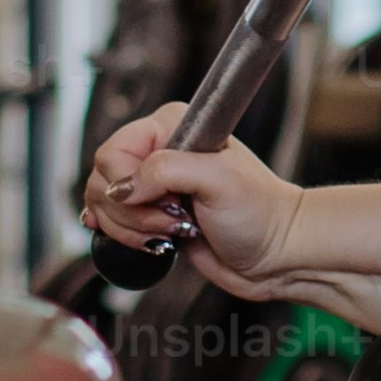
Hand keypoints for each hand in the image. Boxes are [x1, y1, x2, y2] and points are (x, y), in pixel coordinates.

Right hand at [82, 102, 303, 291]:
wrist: (277, 252)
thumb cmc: (261, 211)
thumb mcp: (218, 181)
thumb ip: (164, 172)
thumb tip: (121, 188)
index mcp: (170, 128)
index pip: (113, 152)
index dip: (126, 183)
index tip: (160, 200)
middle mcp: (158, 152)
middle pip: (103, 181)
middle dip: (130, 210)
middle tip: (172, 218)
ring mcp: (153, 186)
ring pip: (104, 206)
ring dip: (131, 227)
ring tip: (172, 230)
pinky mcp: (152, 215)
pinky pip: (113, 224)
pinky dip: (124, 237)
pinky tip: (147, 239)